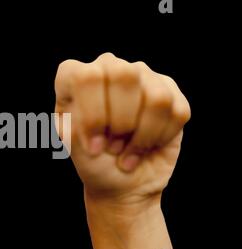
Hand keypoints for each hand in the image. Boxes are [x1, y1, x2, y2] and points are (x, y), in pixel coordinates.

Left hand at [55, 53, 189, 205]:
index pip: (86, 78)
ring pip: (156, 97)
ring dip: (142, 136)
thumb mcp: (73, 150)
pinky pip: (176, 112)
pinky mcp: (170, 91)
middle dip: (121, 122)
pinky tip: (147, 146)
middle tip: (113, 147)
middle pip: (123, 74)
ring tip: (128, 150)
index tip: (93, 147)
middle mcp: (109, 66)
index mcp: (76, 76)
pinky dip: (160, 139)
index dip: (93, 116)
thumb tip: (76, 122)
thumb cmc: (93, 162)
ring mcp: (142, 75)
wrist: (123, 181)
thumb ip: (71, 130)